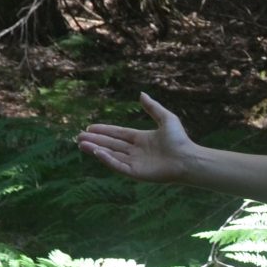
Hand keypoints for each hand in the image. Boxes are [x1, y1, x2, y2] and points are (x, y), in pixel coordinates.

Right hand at [78, 93, 200, 184]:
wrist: (188, 159)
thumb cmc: (180, 140)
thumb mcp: (166, 118)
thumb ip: (152, 107)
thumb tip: (141, 93)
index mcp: (142, 139)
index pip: (118, 134)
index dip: (104, 131)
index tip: (90, 127)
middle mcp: (136, 151)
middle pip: (111, 144)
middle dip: (95, 140)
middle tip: (78, 137)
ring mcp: (136, 163)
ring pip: (111, 155)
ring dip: (96, 149)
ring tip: (81, 144)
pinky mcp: (136, 173)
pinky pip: (118, 165)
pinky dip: (107, 159)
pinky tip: (96, 152)